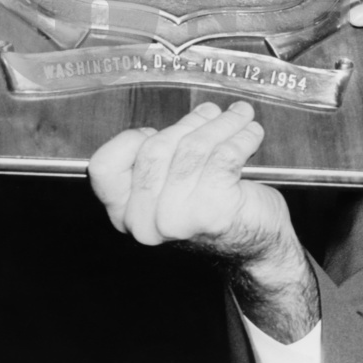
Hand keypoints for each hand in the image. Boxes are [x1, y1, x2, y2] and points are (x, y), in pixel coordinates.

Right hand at [89, 101, 318, 341]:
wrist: (256, 249)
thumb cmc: (218, 211)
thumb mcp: (176, 190)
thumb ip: (165, 161)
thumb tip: (187, 119)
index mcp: (126, 214)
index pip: (106, 166)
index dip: (132, 140)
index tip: (159, 130)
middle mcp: (144, 222)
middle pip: (156, 147)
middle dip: (192, 123)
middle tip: (216, 113)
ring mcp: (176, 219)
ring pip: (194, 148)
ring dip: (224, 124)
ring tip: (241, 115)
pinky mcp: (212, 211)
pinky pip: (224, 156)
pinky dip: (243, 137)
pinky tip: (252, 132)